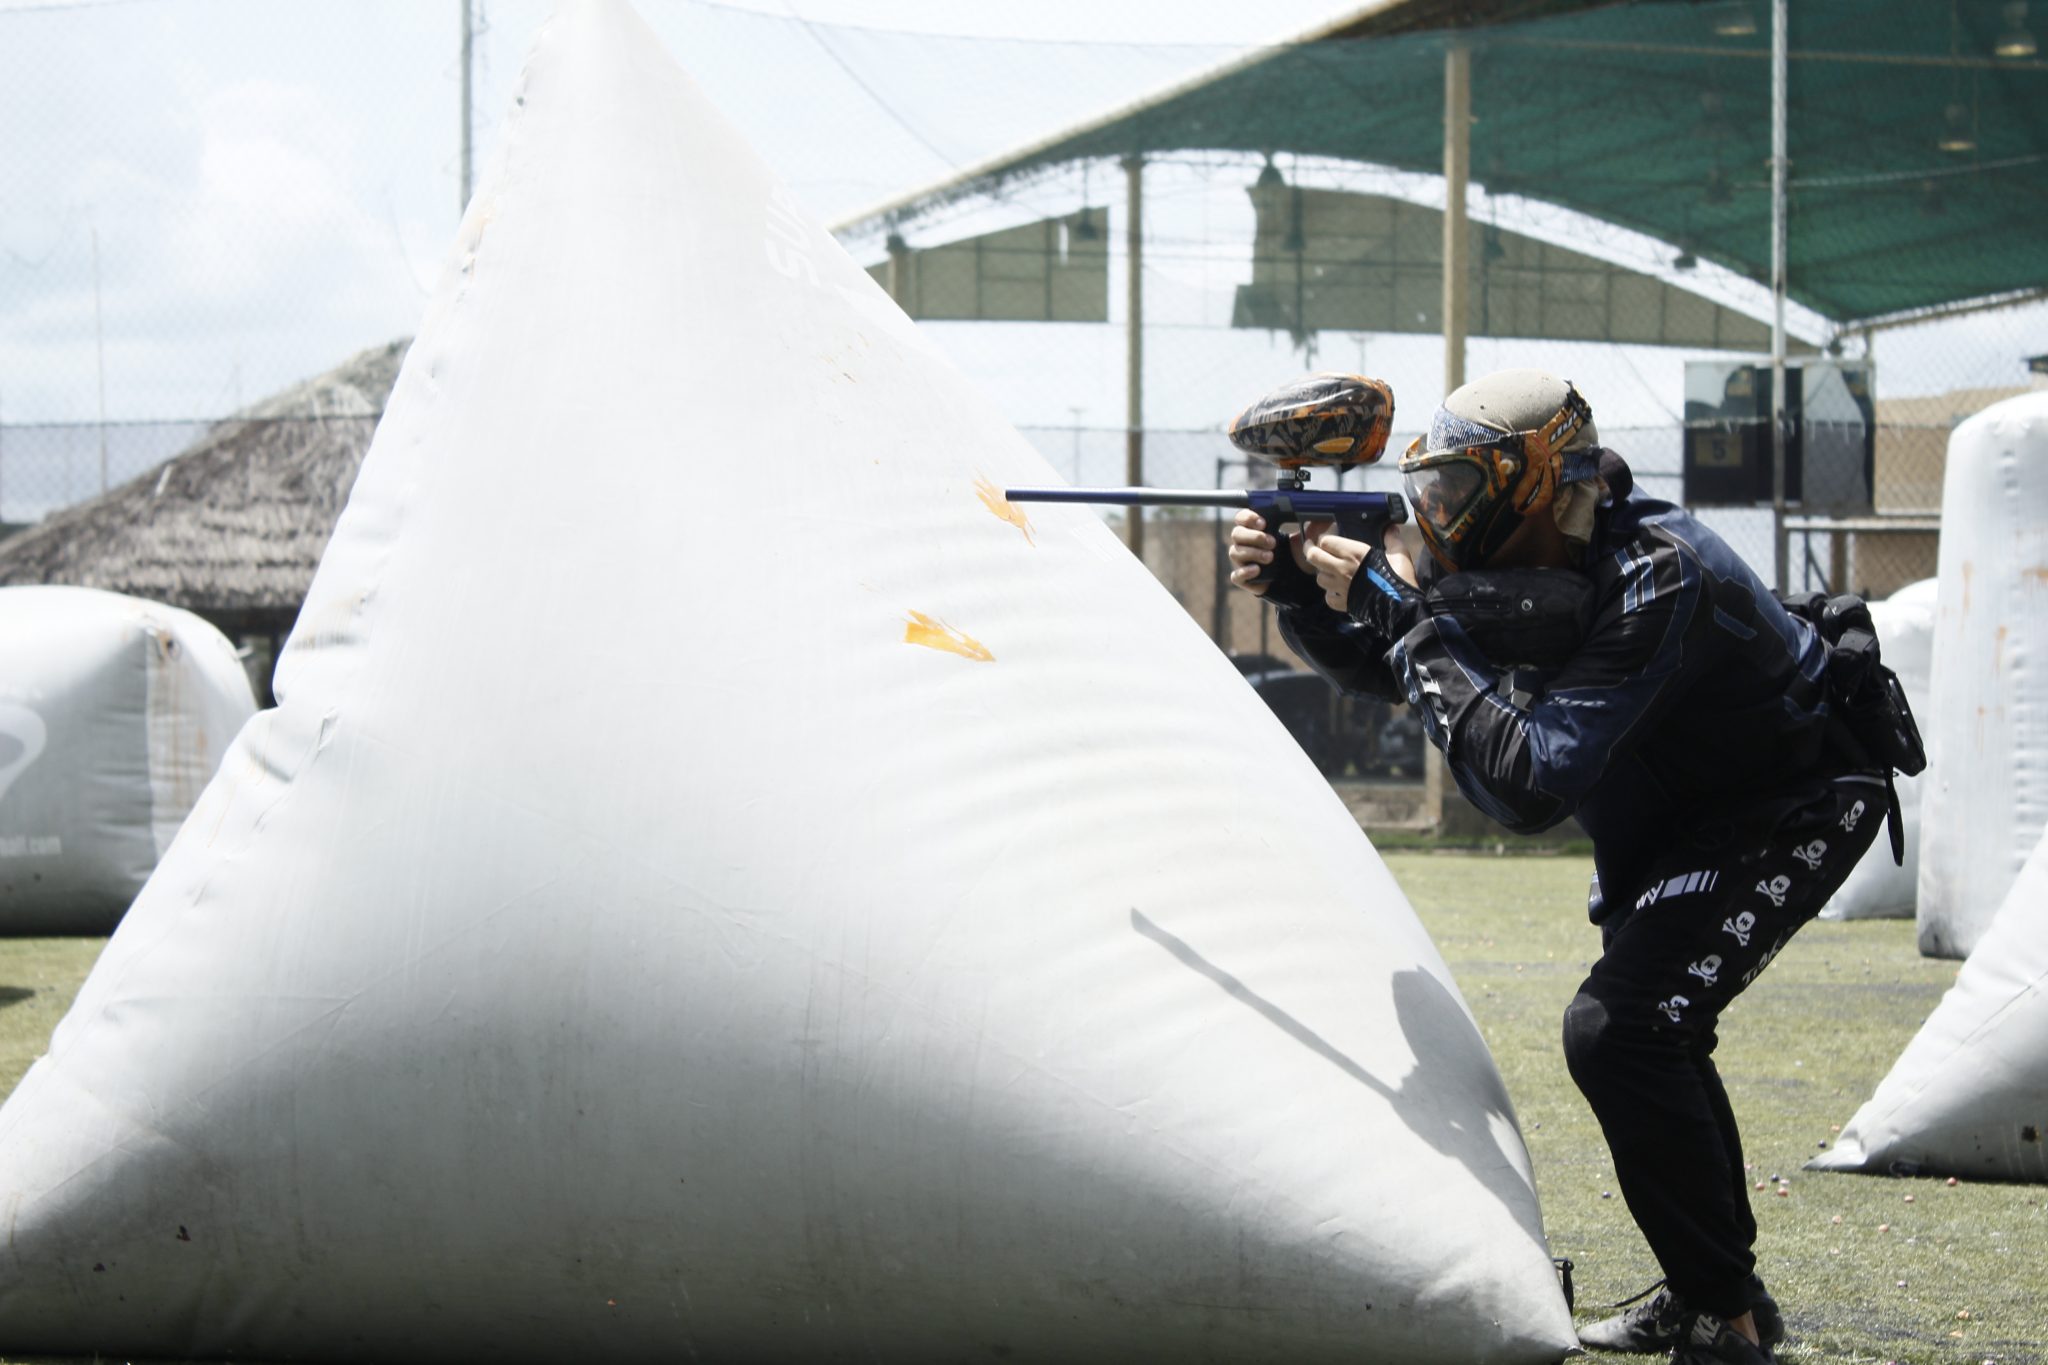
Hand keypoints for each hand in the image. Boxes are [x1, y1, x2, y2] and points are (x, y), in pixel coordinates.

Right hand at [1226, 509, 1310, 595]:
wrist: (1297, 578)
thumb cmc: (1296, 554)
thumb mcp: (1306, 538)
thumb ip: (1313, 526)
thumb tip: (1326, 514)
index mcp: (1256, 529)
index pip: (1242, 517)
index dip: (1248, 518)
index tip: (1263, 522)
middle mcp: (1246, 543)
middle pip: (1237, 534)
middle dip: (1254, 536)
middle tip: (1272, 542)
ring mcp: (1243, 561)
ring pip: (1235, 552)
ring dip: (1252, 553)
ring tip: (1270, 557)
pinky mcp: (1245, 579)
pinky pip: (1236, 575)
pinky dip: (1245, 571)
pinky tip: (1257, 570)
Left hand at [1312, 523, 1427, 639]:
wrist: (1400, 606)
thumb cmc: (1399, 578)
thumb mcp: (1400, 554)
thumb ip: (1392, 539)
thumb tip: (1391, 528)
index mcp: (1353, 553)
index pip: (1325, 541)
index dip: (1323, 538)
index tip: (1325, 537)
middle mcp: (1342, 568)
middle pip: (1313, 556)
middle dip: (1309, 550)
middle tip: (1311, 547)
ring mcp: (1340, 587)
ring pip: (1319, 578)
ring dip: (1322, 573)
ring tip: (1329, 571)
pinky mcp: (1343, 604)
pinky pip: (1328, 598)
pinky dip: (1330, 594)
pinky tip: (1337, 591)